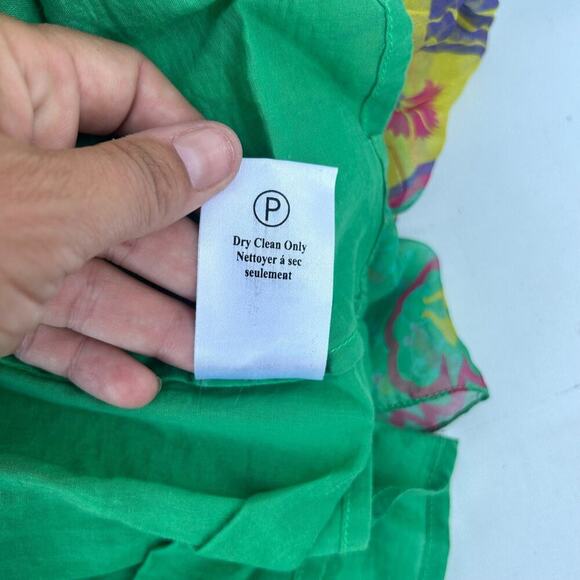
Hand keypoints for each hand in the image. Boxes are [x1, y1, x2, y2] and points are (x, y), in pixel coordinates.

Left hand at [0, 15, 241, 406]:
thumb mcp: (50, 207)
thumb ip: (144, 181)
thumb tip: (225, 149)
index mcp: (14, 86)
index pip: (129, 90)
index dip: (189, 139)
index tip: (234, 192)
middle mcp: (10, 153)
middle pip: (122, 194)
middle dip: (180, 254)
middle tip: (235, 295)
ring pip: (89, 265)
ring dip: (147, 318)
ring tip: (202, 356)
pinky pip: (44, 316)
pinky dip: (86, 353)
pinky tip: (131, 388)